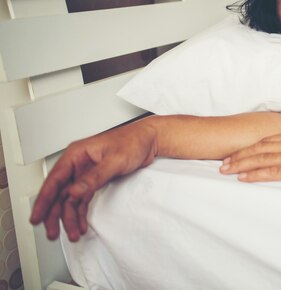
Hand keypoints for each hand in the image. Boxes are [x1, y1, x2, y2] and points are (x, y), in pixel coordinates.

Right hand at [30, 119, 158, 241]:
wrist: (150, 140)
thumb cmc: (133, 141)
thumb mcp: (115, 160)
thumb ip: (94, 177)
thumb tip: (74, 192)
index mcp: (77, 154)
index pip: (54, 180)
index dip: (44, 200)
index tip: (37, 216)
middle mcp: (78, 163)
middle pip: (59, 192)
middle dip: (54, 214)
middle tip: (51, 232)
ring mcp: (86, 172)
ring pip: (70, 199)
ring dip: (69, 217)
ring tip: (72, 233)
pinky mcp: (95, 179)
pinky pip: (82, 199)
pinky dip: (80, 212)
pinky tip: (81, 224)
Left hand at [220, 130, 280, 187]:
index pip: (266, 141)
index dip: (248, 147)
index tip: (236, 153)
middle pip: (258, 148)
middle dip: (238, 156)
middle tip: (222, 163)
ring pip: (260, 159)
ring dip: (240, 165)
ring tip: (225, 171)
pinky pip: (270, 172)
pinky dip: (254, 174)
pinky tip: (243, 178)